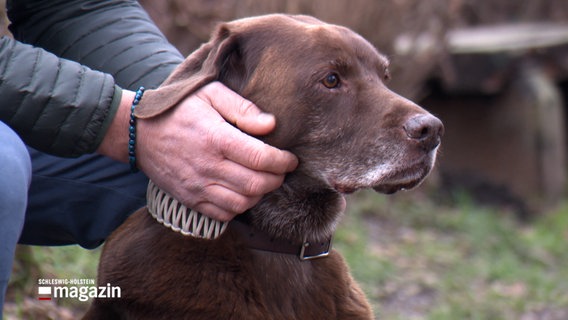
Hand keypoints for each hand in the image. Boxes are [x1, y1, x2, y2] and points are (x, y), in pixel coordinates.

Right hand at [134, 82, 297, 220]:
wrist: (139, 133)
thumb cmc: (179, 110)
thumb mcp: (210, 94)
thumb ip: (242, 108)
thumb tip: (271, 125)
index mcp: (216, 139)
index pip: (261, 158)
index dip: (283, 161)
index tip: (290, 159)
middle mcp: (208, 167)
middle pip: (256, 184)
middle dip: (277, 179)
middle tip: (282, 170)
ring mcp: (197, 187)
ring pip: (242, 203)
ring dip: (260, 194)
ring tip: (264, 181)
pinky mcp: (190, 199)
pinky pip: (223, 214)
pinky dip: (239, 207)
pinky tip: (243, 193)